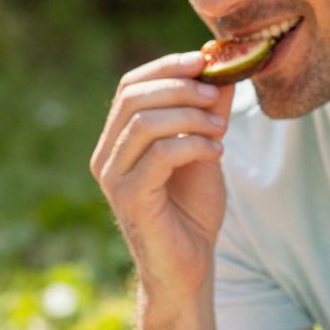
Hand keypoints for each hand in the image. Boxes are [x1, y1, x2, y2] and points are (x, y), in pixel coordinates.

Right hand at [91, 53, 231, 300]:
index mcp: (117, 142)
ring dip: (191, 117)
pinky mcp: (130, 199)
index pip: (129, 86)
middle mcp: (106, 157)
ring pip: (145, 122)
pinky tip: (216, 154)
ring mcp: (114, 179)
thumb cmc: (192, 213)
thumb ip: (208, 111)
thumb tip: (223, 65)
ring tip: (221, 131)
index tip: (205, 60)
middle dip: (181, 88)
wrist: (188, 268)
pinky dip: (193, 145)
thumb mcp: (204, 149)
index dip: (166, 66)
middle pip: (133, 97)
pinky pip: (160, 154)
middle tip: (217, 98)